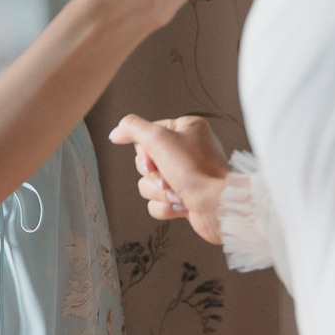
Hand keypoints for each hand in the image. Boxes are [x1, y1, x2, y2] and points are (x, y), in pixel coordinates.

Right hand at [109, 114, 230, 245]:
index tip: (154, 156)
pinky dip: (166, 206)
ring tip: (177, 192)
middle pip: (145, 162)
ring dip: (159, 192)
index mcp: (185, 129)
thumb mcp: (158, 138)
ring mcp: (185, 176)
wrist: (217, 205)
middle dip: (153, 175)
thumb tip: (116, 132)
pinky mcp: (185, 198)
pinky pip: (158, 203)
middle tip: (168, 176)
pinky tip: (181, 205)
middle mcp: (186, 150)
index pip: (146, 134)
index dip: (145, 150)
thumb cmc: (197, 171)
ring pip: (148, 184)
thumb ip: (133, 129)